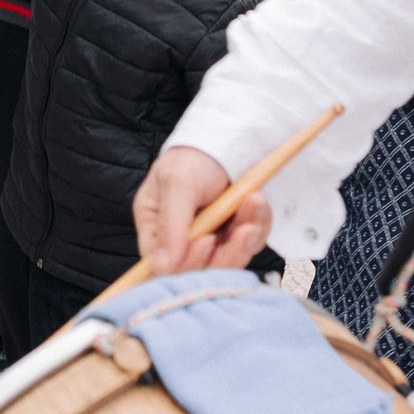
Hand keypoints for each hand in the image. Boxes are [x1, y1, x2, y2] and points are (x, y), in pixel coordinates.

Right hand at [134, 147, 273, 273]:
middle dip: (226, 252)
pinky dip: (259, 226)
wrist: (227, 140)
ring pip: (230, 262)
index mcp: (155, 231)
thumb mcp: (178, 182)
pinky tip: (258, 202)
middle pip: (200, 273)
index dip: (187, 264)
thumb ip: (170, 224)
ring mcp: (211, 244)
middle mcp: (181, 244)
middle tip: (243, 228)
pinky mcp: (235, 240)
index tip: (208, 241)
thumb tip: (162, 268)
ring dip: (247, 237)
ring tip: (255, 202)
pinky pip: (250, 246)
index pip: (164, 267)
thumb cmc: (193, 158)